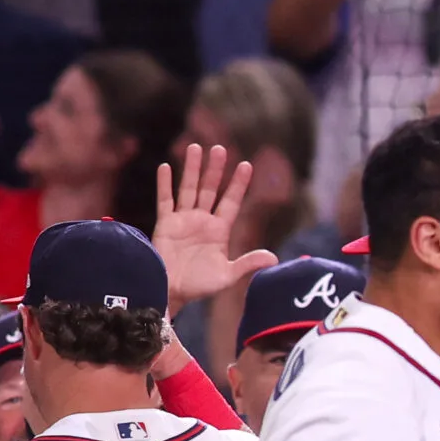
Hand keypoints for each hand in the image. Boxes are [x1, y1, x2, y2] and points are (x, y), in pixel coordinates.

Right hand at [154, 146, 278, 311]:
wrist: (172, 293)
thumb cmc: (200, 286)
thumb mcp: (227, 275)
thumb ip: (248, 264)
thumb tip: (275, 258)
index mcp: (219, 230)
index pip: (231, 202)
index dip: (238, 184)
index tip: (247, 164)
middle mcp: (202, 221)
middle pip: (210, 189)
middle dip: (216, 170)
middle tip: (220, 148)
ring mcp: (183, 220)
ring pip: (189, 189)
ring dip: (193, 169)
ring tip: (196, 147)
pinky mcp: (165, 224)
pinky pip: (165, 200)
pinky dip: (165, 184)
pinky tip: (166, 167)